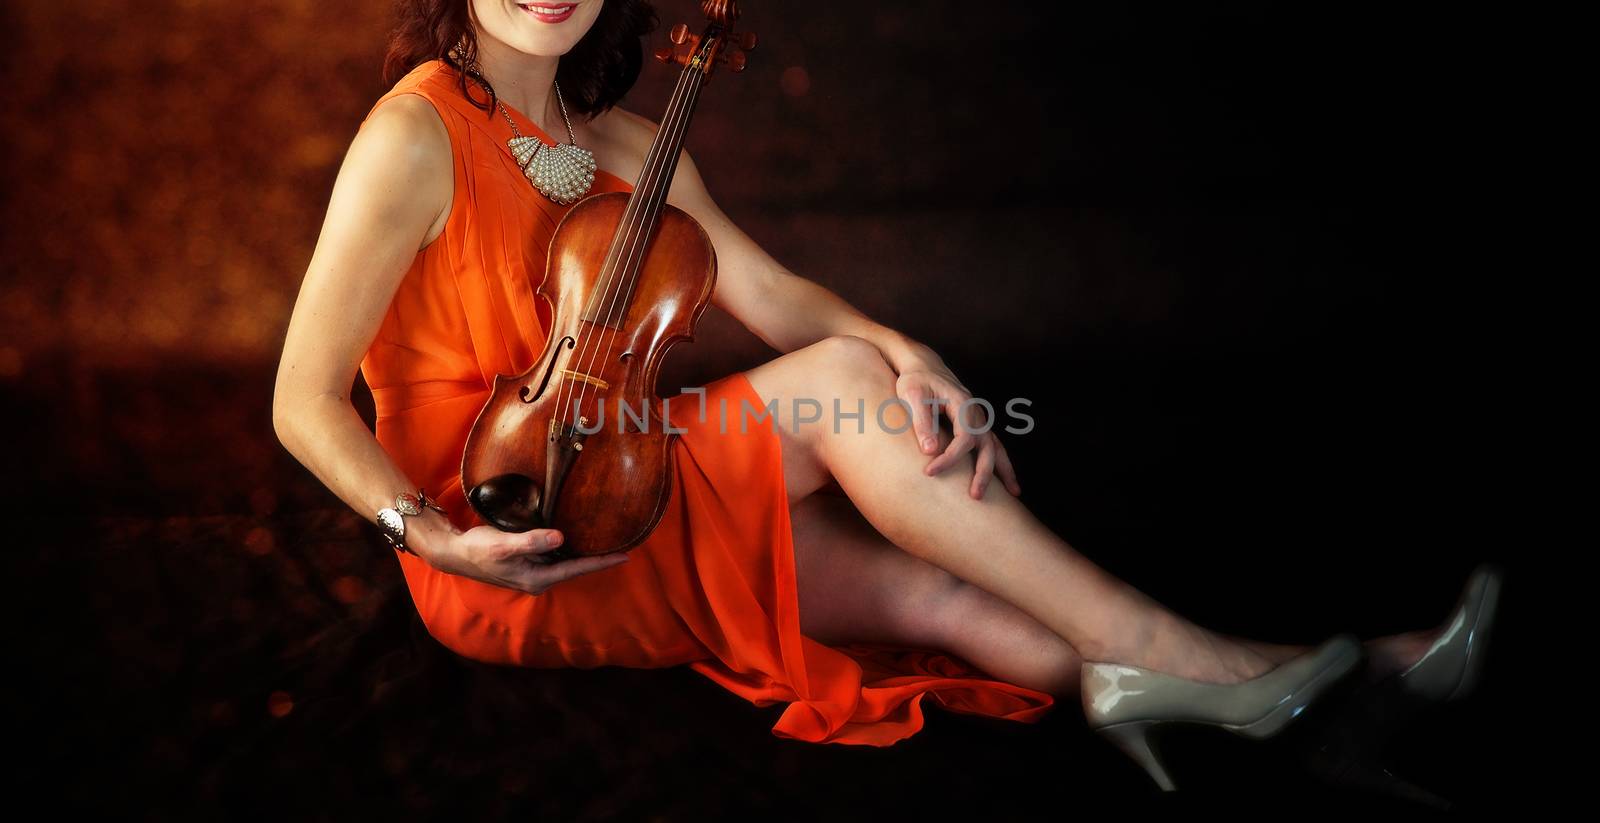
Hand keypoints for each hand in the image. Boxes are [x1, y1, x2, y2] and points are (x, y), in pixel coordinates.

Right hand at [412, 517, 629, 595]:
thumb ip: (532, 541)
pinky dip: (568, 550)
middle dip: (597, 559)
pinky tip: (576, 539)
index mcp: (537, 578)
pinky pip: (555, 557)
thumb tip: (560, 539)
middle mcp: (538, 579)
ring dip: (584, 554)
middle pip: (575, 568)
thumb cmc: (478, 549)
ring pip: (565, 563)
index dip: (601, 562)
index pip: (577, 569)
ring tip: (606, 543)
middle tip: (623, 547)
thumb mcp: (505, 545)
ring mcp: (533, 572)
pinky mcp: (527, 563)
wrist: (455, 552)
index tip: (625, 556)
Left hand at [890, 346, 1021, 499]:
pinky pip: (994, 445)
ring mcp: (979, 418)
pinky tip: (1008, 483)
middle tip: (975, 496)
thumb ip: (921, 421)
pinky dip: (1002, 463)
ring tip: (1014, 495)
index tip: (930, 471)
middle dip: (984, 472)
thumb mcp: (912, 396)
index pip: (963, 437)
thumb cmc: (915, 381)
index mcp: (962, 404)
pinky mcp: (976, 424)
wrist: (923, 366)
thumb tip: (929, 450)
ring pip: (997, 446)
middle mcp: (975, 412)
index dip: (949, 457)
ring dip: (1003, 470)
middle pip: (987, 445)